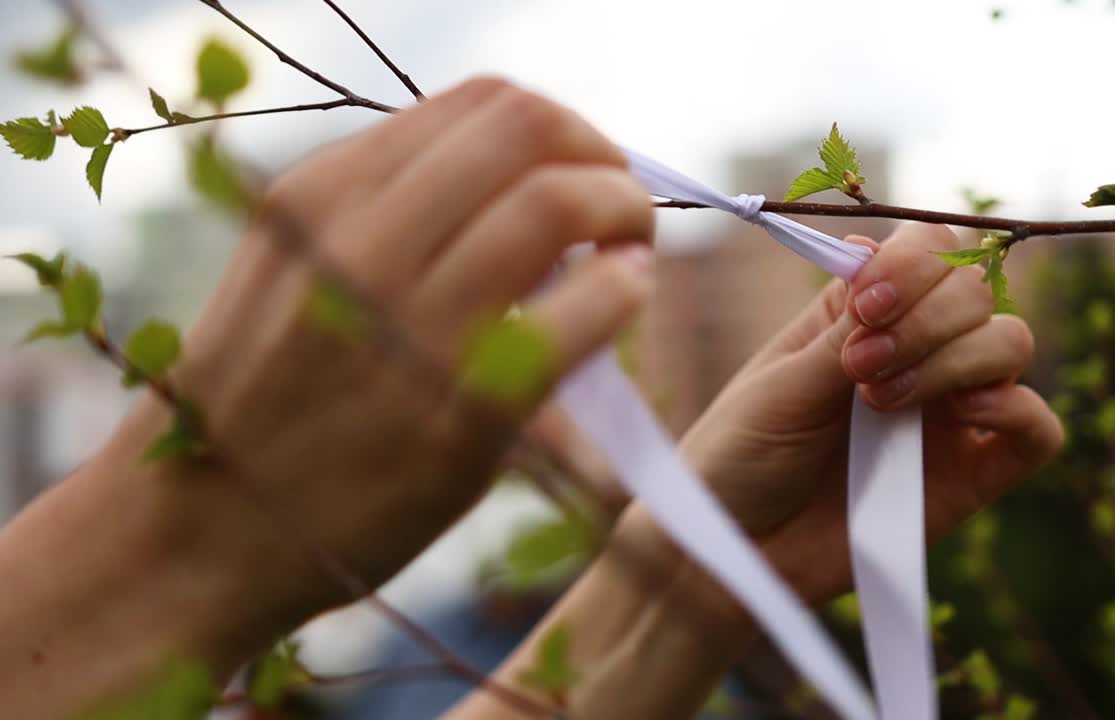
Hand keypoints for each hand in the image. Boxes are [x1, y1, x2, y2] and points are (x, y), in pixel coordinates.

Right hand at [5, 77, 656, 693]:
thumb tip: (524, 182)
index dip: (559, 127)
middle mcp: (361, 242)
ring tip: (628, 257)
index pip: (482, 102)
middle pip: (529, 129)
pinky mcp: (457, 417)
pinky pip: (576, 317)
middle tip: (620, 207)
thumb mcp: (292, 267)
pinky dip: (622, 292)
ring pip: (559, 204)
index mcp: (323, 193)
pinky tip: (621, 303)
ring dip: (623, 214)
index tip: (579, 171)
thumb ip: (388, 212)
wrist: (198, 535)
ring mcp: (407, 327)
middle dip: (602, 155)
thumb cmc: (262, 401)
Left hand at [621, 223, 1062, 605]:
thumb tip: (880, 251)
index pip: (931, 251)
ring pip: (1010, 346)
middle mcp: (917, 352)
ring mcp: (948, 413)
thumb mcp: (783, 384)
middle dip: (926, 319)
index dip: (913, 267)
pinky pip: (1035, 431)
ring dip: (956, 358)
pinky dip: (1018, 411)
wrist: (739, 549)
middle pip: (976, 292)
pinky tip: (965, 416)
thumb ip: (847, 329)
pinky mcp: (972, 476)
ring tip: (881, 401)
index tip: (866, 310)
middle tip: (858, 369)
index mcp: (863, 315)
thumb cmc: (742, 457)